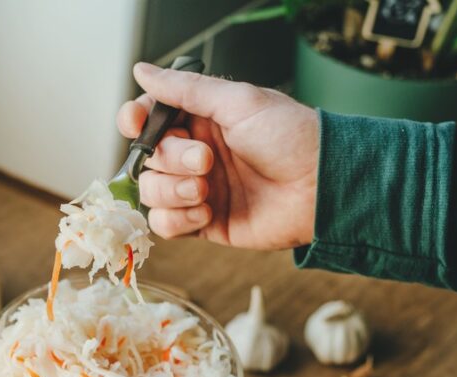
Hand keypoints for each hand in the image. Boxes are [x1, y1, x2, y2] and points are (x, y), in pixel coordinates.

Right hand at [117, 62, 318, 250]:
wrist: (320, 186)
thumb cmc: (291, 138)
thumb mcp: (238, 102)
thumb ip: (185, 89)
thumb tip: (142, 70)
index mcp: (201, 120)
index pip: (149, 120)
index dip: (135, 123)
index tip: (136, 125)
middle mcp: (195, 154)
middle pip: (148, 159)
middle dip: (171, 161)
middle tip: (207, 161)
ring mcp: (198, 189)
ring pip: (151, 193)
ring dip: (173, 192)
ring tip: (207, 190)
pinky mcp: (204, 223)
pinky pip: (166, 225)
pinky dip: (179, 219)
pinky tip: (207, 211)